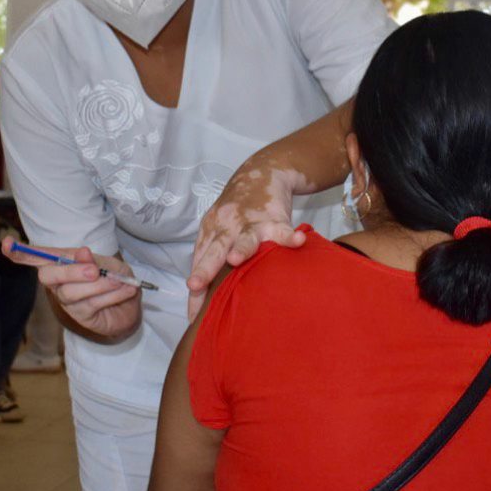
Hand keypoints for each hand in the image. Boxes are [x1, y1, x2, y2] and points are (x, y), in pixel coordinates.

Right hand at [2, 238, 140, 339]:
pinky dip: (112, 295)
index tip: (6, 243)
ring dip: (100, 285)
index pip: (33, 257)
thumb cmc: (114, 277)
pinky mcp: (81, 317)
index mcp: (61, 263)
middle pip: (48, 276)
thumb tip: (82, 253)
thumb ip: (93, 260)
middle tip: (94, 271)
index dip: (18, 252)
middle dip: (70, 271)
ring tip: (119, 281)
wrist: (131, 303)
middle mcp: (58, 283)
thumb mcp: (108, 263)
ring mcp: (67, 301)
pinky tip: (125, 290)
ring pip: (71, 293)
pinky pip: (92, 304)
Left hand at [187, 164, 306, 319]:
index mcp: (211, 232)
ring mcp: (251, 222)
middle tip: (194, 285)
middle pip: (214, 249)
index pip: (199, 263)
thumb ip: (210, 259)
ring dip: (241, 248)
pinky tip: (297, 241)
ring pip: (245, 237)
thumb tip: (200, 302)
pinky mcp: (275, 217)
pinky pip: (283, 228)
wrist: (262, 172)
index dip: (195, 288)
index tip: (193, 317)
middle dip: (205, 268)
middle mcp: (228, 227)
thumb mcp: (218, 230)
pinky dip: (289, 235)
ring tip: (236, 259)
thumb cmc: (238, 211)